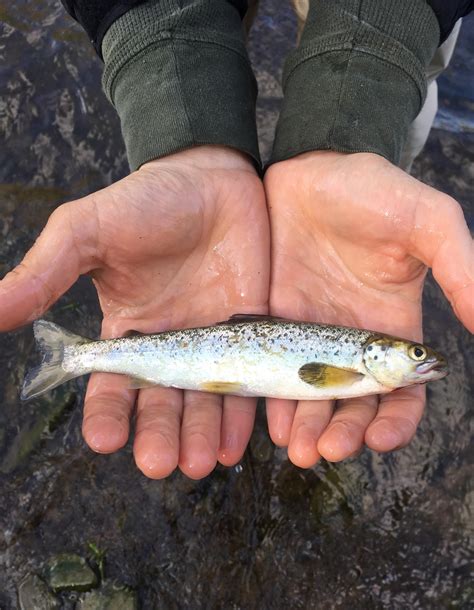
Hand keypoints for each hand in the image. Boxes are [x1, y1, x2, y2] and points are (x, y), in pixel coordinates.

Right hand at [0, 146, 269, 478]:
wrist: (213, 178)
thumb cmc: (147, 201)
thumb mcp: (88, 231)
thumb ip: (45, 273)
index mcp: (128, 332)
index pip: (112, 386)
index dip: (107, 414)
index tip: (106, 440)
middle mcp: (171, 348)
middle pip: (161, 405)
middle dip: (158, 436)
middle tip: (160, 463)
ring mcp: (214, 344)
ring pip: (205, 403)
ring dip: (200, 436)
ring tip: (200, 463)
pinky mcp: (252, 335)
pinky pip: (248, 382)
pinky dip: (242, 413)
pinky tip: (236, 441)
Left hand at [265, 151, 472, 466]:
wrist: (309, 168)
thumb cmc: (372, 190)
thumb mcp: (425, 220)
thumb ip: (460, 267)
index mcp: (391, 329)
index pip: (401, 393)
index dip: (395, 421)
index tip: (379, 437)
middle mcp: (351, 343)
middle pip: (353, 406)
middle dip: (344, 432)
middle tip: (328, 450)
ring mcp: (309, 337)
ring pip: (312, 399)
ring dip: (309, 428)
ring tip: (300, 447)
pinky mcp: (274, 325)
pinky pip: (274, 372)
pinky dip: (275, 401)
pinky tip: (273, 420)